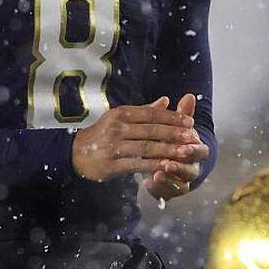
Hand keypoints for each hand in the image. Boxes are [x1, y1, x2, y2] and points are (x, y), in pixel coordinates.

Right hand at [71, 96, 199, 181]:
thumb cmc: (102, 134)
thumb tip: (166, 100)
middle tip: (193, 137)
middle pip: (152, 130)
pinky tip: (168, 167)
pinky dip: (154, 166)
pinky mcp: (113, 164)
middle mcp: (118, 127)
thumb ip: (144, 111)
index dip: (172, 118)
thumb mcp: (119, 118)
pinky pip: (138, 164)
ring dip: (169, 150)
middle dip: (175, 134)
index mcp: (121, 114)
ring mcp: (115, 146)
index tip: (190, 122)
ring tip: (186, 153)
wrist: (75, 153)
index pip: (151, 114)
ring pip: (148, 147)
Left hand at [143, 94, 208, 201]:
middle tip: (171, 159)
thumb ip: (179, 114)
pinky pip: (170, 191)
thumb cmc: (167, 139)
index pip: (201, 150)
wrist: (159, 159)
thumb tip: (188, 95)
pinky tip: (152, 179)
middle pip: (193, 169)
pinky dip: (162, 186)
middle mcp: (191, 167)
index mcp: (194, 150)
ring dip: (171, 176)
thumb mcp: (170, 126)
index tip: (185, 141)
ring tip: (160, 170)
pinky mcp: (171, 190)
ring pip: (182, 182)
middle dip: (182, 164)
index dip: (195, 147)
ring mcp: (181, 181)